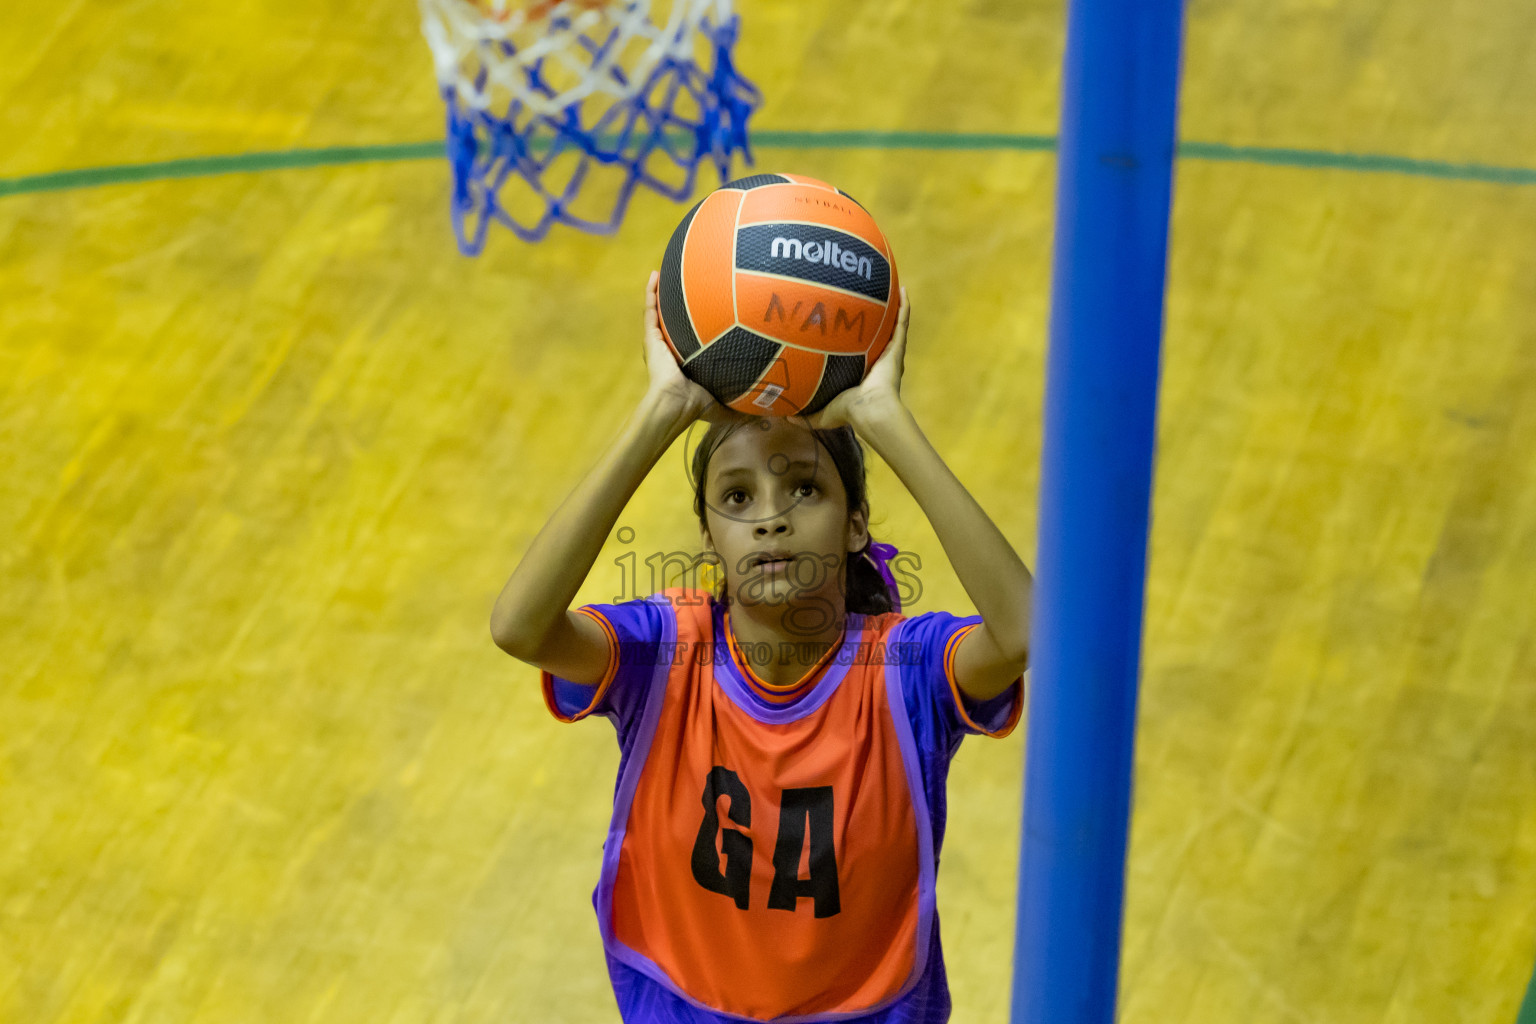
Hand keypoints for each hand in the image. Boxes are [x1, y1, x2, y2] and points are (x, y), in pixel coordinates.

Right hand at [639, 271, 741, 427]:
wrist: (675, 404)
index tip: (705, 313)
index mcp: (684, 361)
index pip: (689, 340)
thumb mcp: (723, 405)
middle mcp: (670, 349)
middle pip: (673, 322)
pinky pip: (650, 310)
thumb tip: (766, 412)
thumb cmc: (696, 406)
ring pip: (658, 312)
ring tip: (664, 273)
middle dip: (676, 306)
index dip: (695, 326)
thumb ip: (742, 407)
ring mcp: (658, 342)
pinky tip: (655, 275)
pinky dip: (650, 292)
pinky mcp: (651, 338)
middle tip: (686, 286)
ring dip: (660, 293)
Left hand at [804, 286, 909, 431]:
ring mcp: (890, 353)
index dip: (856, 344)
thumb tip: (786, 417)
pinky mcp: (897, 348)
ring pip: (892, 326)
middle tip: (864, 305)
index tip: (845, 331)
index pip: (861, 355)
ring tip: (889, 290)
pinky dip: (904, 305)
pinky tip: (902, 289)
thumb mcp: (823, 414)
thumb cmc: (849, 412)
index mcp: (864, 374)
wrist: (869, 409)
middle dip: (874, 323)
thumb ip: (806, 416)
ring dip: (893, 309)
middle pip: (877, 337)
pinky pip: (902, 322)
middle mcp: (879, 362)